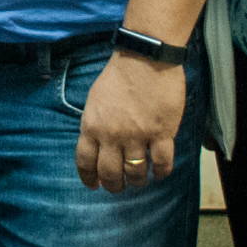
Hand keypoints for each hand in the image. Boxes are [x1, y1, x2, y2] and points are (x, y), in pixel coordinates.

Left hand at [74, 52, 185, 192]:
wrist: (145, 59)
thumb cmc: (119, 76)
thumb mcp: (94, 101)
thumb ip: (94, 125)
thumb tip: (96, 145)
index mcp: (91, 126)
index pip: (85, 162)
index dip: (90, 178)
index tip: (95, 186)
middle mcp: (111, 135)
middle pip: (110, 173)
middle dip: (115, 186)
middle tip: (120, 187)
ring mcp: (137, 135)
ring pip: (136, 173)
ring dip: (138, 181)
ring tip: (140, 179)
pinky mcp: (162, 133)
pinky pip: (162, 164)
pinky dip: (161, 173)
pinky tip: (160, 172)